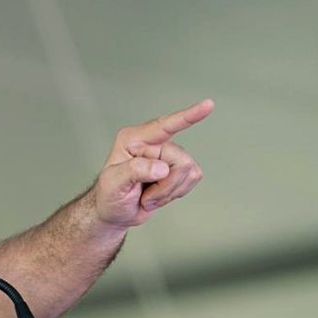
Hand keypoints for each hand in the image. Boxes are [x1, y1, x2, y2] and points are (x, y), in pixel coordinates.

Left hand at [92, 99, 213, 228]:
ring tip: (149, 196)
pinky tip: (158, 196)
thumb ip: (135, 171)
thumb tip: (161, 167)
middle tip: (145, 197)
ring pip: (189, 171)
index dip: (187, 117)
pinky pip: (192, 179)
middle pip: (180, 160)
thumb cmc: (109, 195)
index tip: (208, 105)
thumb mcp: (113, 183)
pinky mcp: (178, 169)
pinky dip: (175, 193)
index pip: (164, 126)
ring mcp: (167, 156)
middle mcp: (153, 143)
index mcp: (134, 140)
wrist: (115, 212)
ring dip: (168, 192)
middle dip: (165, 186)